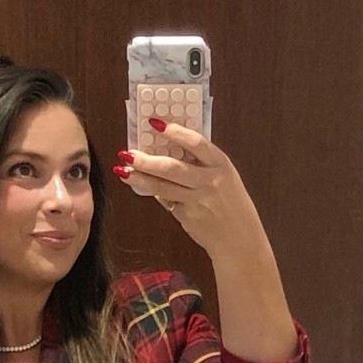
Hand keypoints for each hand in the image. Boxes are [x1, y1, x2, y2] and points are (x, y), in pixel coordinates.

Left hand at [113, 121, 270, 261]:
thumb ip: (201, 164)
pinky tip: (141, 186)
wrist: (239, 239)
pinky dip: (153, 193)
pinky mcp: (187, 217)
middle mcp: (210, 181)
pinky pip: (166, 202)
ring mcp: (197, 201)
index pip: (196, 142)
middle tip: (127, 153)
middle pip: (172, 168)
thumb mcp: (224, 176)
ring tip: (122, 170)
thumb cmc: (231, 203)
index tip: (155, 123)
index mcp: (221, 164)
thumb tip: (169, 150)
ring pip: (162, 188)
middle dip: (146, 160)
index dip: (174, 132)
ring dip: (140, 179)